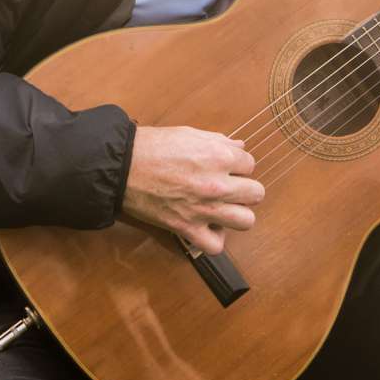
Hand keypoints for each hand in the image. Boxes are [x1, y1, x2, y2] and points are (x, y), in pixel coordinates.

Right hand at [122, 125, 262, 254]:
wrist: (122, 166)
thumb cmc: (153, 146)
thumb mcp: (189, 134)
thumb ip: (219, 141)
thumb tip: (239, 148)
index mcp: (219, 156)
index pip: (250, 164)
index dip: (238, 166)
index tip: (227, 168)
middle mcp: (217, 183)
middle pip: (256, 194)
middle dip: (244, 190)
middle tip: (229, 188)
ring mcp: (204, 209)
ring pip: (246, 221)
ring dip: (236, 215)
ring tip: (223, 209)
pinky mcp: (187, 228)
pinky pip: (216, 245)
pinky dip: (214, 238)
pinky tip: (207, 227)